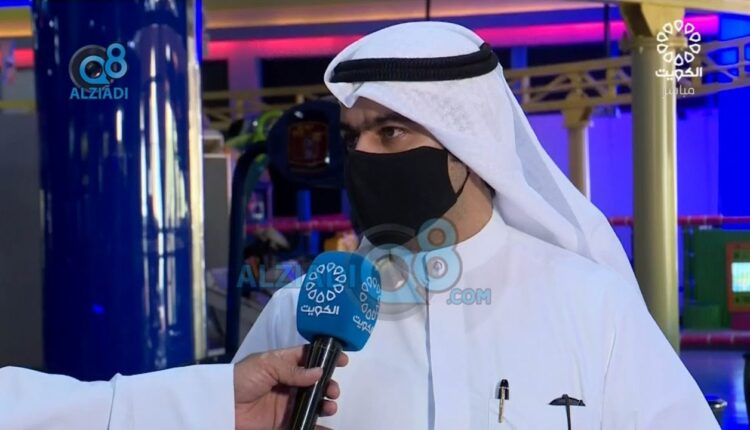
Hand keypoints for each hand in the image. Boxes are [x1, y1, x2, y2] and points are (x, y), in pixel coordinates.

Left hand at [233, 346, 348, 429]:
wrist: (221, 406)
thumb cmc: (242, 379)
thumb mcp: (266, 365)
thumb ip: (292, 369)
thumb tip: (318, 372)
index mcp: (283, 363)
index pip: (308, 357)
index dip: (325, 357)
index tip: (343, 360)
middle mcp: (288, 382)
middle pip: (316, 382)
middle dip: (328, 384)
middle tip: (332, 390)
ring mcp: (287, 403)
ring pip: (314, 402)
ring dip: (326, 403)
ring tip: (329, 406)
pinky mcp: (284, 422)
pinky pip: (305, 424)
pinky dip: (318, 427)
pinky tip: (328, 427)